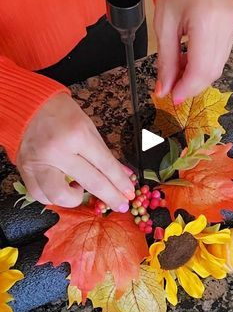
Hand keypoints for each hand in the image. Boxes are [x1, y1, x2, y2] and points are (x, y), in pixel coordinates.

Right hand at [16, 93, 134, 209]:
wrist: (28, 105)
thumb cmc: (62, 114)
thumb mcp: (88, 127)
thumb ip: (103, 154)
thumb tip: (122, 175)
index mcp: (77, 135)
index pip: (105, 165)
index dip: (119, 182)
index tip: (129, 194)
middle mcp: (57, 151)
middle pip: (90, 182)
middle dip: (110, 197)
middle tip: (121, 206)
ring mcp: (38, 162)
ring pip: (59, 196)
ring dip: (74, 199)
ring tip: (79, 190)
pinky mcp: (24, 170)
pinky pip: (40, 195)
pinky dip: (52, 197)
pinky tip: (61, 189)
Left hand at [154, 0, 232, 102]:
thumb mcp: (163, 27)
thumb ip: (165, 62)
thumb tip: (164, 90)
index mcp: (205, 20)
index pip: (201, 68)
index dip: (187, 88)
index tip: (172, 98)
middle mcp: (225, 23)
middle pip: (212, 71)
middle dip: (191, 86)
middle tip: (171, 89)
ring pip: (218, 66)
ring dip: (197, 76)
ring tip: (177, 71)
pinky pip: (221, 55)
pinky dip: (204, 64)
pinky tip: (188, 60)